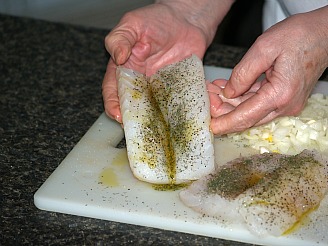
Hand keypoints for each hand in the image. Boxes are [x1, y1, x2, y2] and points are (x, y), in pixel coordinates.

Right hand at [102, 0, 232, 122]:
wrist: (186, 19)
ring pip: (154, 110)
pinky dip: (178, 113)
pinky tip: (180, 120)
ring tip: (158, 130)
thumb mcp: (132, 24)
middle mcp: (141, 82)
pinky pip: (177, 104)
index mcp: (124, 69)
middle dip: (133, 119)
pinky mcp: (178, 89)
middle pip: (133, 106)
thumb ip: (120, 38)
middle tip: (138, 129)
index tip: (118, 116)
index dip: (113, 105)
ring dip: (155, 121)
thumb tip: (117, 56)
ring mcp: (160, 88)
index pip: (114, 91)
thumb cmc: (156, 20)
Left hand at [210, 6, 327, 134]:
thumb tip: (229, 92)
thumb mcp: (265, 47)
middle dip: (223, 111)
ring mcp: (286, 104)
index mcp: (280, 94)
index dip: (225, 123)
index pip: (246, 116)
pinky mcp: (284, 99)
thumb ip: (243, 73)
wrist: (324, 33)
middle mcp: (285, 105)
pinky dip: (242, 98)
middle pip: (247, 117)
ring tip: (212, 91)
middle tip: (206, 98)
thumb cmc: (300, 35)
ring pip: (251, 111)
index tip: (209, 127)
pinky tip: (227, 89)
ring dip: (230, 104)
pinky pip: (258, 103)